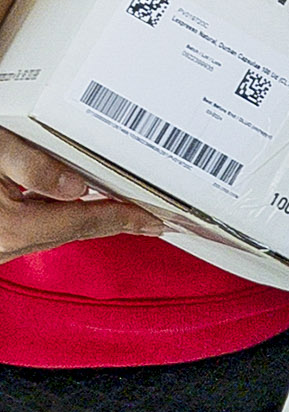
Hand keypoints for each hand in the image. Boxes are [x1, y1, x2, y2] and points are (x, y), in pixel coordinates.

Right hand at [0, 129, 162, 261]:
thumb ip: (34, 167)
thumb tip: (76, 185)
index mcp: (14, 226)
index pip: (84, 222)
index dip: (122, 218)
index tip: (151, 219)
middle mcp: (7, 243)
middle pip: (74, 231)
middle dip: (114, 223)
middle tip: (149, 220)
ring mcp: (0, 243)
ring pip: (56, 232)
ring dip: (89, 221)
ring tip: (122, 213)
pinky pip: (37, 230)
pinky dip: (62, 218)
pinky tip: (73, 207)